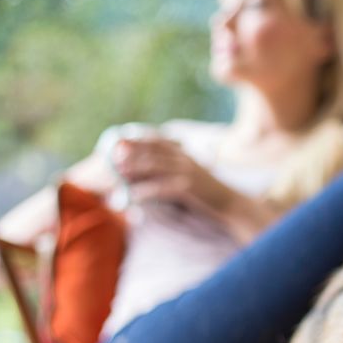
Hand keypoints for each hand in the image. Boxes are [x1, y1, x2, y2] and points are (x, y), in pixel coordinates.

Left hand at [112, 137, 282, 241]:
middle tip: (112, 154)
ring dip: (134, 169)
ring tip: (118, 173)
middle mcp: (185, 159)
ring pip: (154, 166)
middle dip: (132, 151)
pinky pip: (160, 187)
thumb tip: (150, 171)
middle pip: (152, 151)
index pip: (158, 140)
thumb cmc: (208, 193)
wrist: (230, 204)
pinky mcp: (187, 188)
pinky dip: (144, 192)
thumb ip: (174, 169)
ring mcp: (186, 172)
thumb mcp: (192, 175)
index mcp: (185, 154)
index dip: (138, 138)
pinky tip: (132, 196)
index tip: (120, 138)